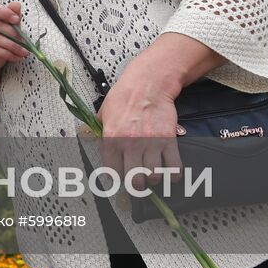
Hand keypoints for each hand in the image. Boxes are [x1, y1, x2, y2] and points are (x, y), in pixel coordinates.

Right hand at [0, 0, 31, 68]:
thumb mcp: (11, 22)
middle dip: (13, 33)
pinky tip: (15, 56)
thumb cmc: (2, 33)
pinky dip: (7, 54)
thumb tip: (16, 5)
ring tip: (23, 51)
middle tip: (24, 40)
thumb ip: (14, 13)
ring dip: (13, 46)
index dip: (3, 12)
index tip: (16, 19)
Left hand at [96, 68, 181, 190]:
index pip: (112, 171)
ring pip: (153, 176)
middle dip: (136, 183)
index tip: (120, 177)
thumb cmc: (125, 96)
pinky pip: (173, 167)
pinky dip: (173, 174)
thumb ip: (98, 131)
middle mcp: (130, 144)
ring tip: (152, 172)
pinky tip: (170, 171)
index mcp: (111, 138)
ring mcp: (150, 143)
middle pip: (134, 179)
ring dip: (153, 178)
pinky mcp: (168, 140)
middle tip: (138, 178)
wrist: (148, 84)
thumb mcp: (103, 112)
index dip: (117, 178)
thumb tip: (94, 143)